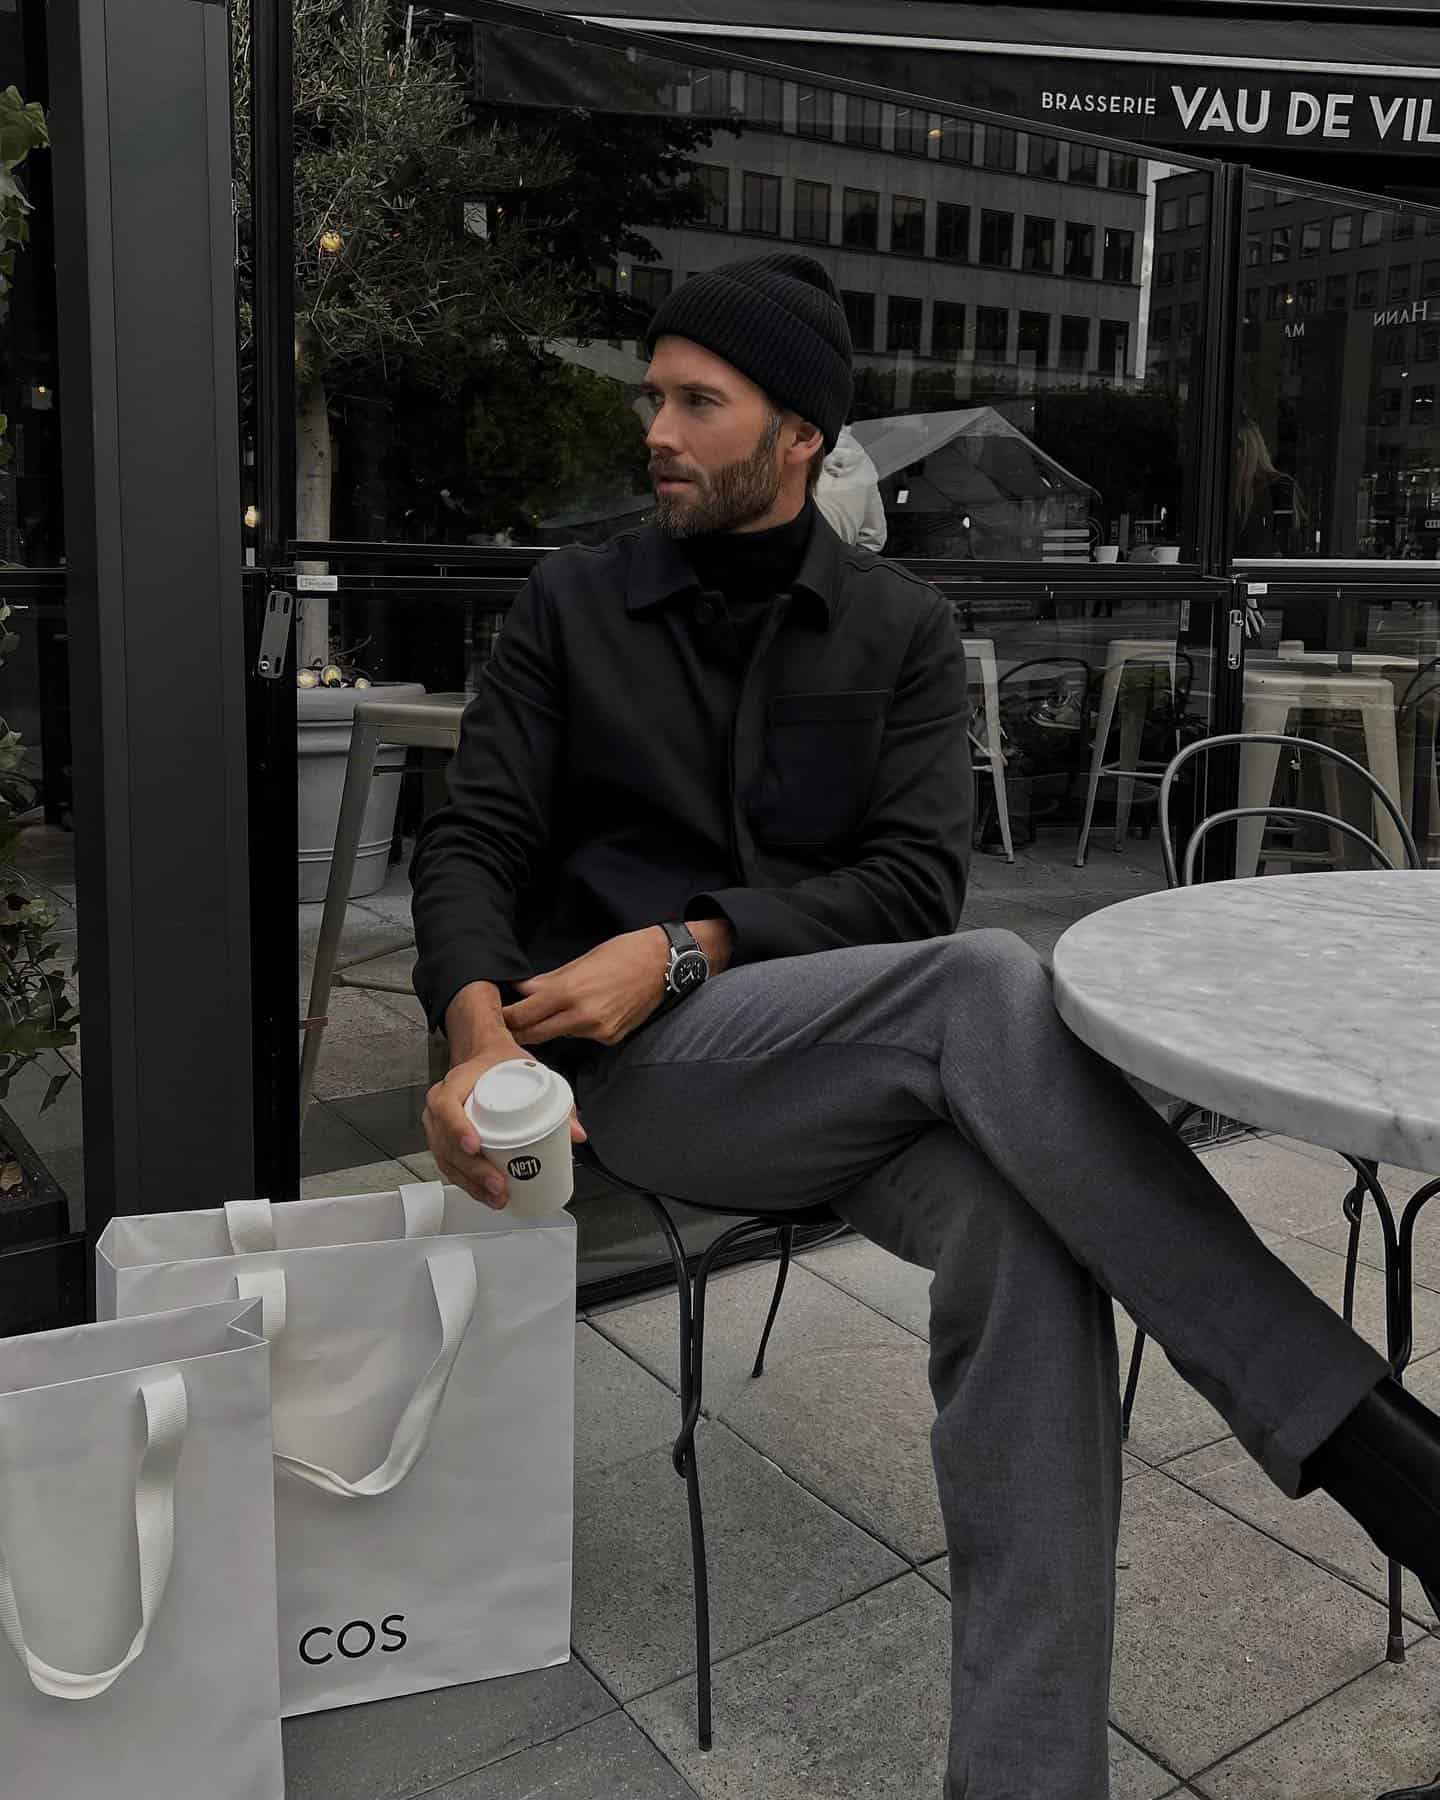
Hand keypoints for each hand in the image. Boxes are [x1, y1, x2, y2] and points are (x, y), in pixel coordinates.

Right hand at [422, 1035, 586, 1211]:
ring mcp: (438, 1125)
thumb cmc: (499, 1063)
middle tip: (498, 1184)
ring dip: (471, 1183)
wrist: (483, 1057)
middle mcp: (441, 1104)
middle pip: (446, 1142)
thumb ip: (555, 1099)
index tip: (475, 1145)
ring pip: (446, 1160)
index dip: (456, 1128)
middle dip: (473, 1169)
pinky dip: (467, 1183)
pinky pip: (450, 1165)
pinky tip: (485, 1194)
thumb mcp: (528, 1068)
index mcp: (457, 1082)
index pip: (446, 1105)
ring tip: (497, 1196)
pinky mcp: (444, 1141)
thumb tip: (576, 1133)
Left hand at [502, 927, 671, 1048]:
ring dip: (550, 1027)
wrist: (662, 964)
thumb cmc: (622, 953)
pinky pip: (583, 1036)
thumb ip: (548, 980)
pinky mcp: (611, 1038)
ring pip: (560, 1034)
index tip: (496, 1016)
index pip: (524, 1014)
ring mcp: (598, 1030)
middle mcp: (582, 1016)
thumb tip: (522, 990)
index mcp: (569, 991)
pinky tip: (587, 1012)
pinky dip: (577, 1027)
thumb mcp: (580, 961)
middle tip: (506, 1027)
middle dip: (519, 1031)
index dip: (506, 1017)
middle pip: (535, 1033)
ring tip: (550, 1013)